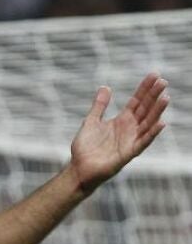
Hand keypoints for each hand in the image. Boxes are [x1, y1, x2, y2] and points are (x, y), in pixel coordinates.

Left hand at [70, 72, 168, 191]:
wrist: (78, 168)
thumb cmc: (85, 148)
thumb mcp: (91, 121)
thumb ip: (99, 106)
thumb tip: (105, 87)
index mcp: (122, 121)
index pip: (137, 101)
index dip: (145, 89)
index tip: (154, 75)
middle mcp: (129, 129)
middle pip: (145, 109)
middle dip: (153, 96)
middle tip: (163, 81)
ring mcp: (130, 141)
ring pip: (148, 123)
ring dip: (157, 111)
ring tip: (165, 98)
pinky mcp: (128, 153)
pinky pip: (143, 142)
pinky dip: (152, 133)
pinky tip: (161, 123)